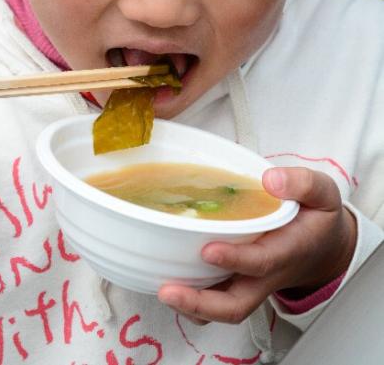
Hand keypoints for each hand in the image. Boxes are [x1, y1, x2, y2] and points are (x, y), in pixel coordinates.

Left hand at [158, 167, 356, 324]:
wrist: (325, 247)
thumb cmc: (317, 218)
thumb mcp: (322, 193)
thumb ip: (302, 183)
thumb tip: (270, 180)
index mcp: (288, 250)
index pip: (261, 261)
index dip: (235, 259)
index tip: (208, 250)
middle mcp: (267, 275)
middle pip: (236, 304)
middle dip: (201, 302)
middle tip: (169, 290)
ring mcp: (251, 284)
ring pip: (222, 308)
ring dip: (192, 306)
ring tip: (163, 290)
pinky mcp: (239, 283)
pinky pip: (216, 299)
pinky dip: (192, 300)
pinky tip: (169, 282)